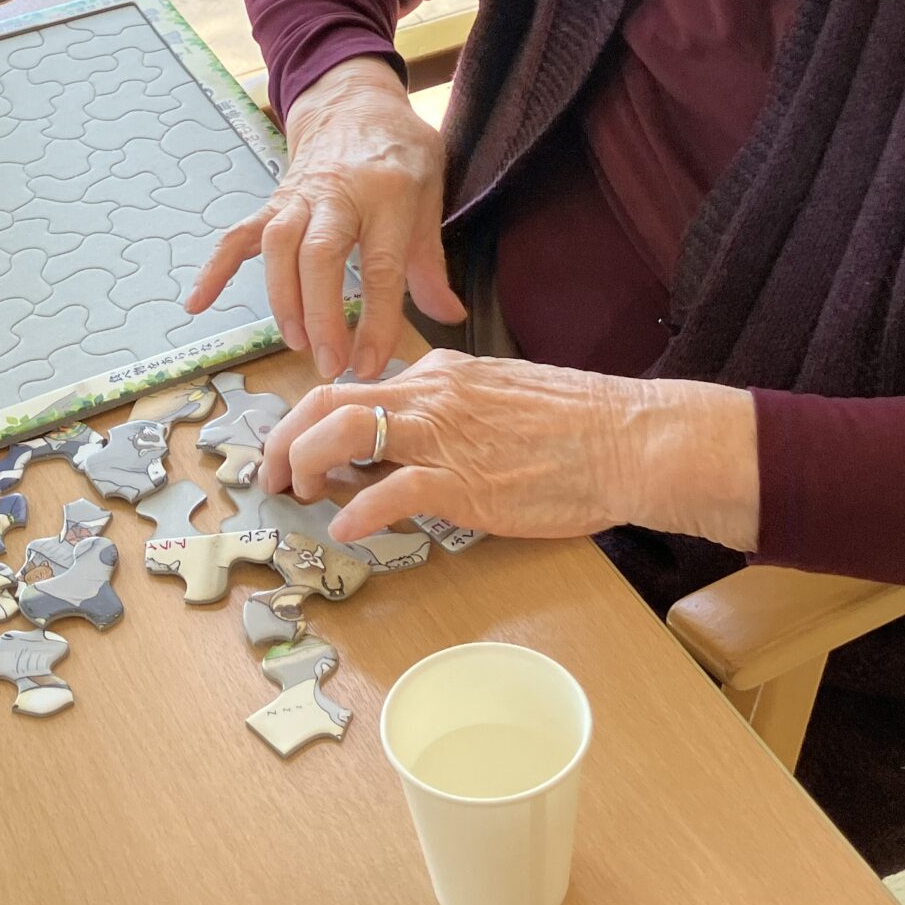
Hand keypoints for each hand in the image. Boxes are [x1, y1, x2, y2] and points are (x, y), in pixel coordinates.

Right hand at [185, 57, 463, 380]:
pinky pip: (238, 235)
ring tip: (295, 343)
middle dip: (321, 312)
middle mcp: (338, 193)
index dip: (377, 320)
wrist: (352, 99)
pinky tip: (198, 303)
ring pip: (278, 245)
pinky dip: (215, 268)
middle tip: (329, 362)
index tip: (371, 363)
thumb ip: (430, 260)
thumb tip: (450, 315)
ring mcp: (299, 196)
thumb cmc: (398, 149)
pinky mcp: (272, 201)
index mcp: (388, 193)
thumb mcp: (430, 191)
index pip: (381, 264)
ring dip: (282, 297)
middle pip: (320, 254)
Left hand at [261, 349, 762, 549]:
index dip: (309, 420)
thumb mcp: (501, 400)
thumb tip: (409, 447)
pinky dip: (355, 512)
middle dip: (284, 439)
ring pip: (343, 432)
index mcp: (441, 374)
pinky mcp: (464, 483)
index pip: (352, 386)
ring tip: (300, 497)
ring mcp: (445, 437)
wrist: (632, 439)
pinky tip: (348, 531)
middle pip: (327, 401)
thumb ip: (451, 415)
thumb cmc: (579, 427)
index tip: (294, 449)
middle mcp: (432, 395)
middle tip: (272, 478)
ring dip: (304, 466)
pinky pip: (389, 494)